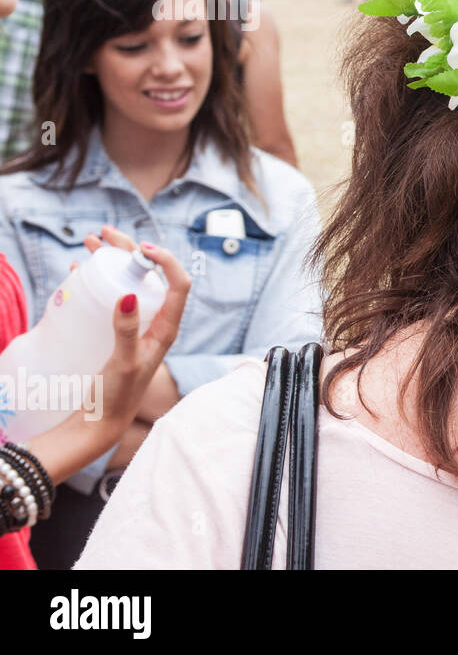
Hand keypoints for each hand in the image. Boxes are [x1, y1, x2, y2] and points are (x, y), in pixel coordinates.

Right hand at [84, 226, 189, 428]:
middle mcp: (157, 322)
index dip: (165, 261)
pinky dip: (99, 278)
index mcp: (168, 327)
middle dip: (130, 250)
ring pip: (130, 282)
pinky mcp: (118, 330)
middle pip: (152, 276)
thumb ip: (127, 331)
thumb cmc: (118, 396)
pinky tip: (80, 269)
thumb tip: (128, 294)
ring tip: (90, 243)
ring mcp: (137, 324)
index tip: (141, 249)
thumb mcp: (123, 363)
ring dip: (113, 259)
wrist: (101, 421)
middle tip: (104, 233)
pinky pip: (113, 296)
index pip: (180, 283)